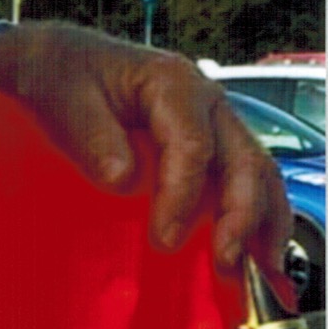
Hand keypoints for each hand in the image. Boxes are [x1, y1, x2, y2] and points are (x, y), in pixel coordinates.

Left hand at [0, 23, 291, 272]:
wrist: (63, 61)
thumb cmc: (64, 76)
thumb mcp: (65, 98)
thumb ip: (93, 135)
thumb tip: (122, 178)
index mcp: (173, 83)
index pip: (193, 145)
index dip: (182, 196)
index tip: (164, 239)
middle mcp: (207, 100)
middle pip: (244, 160)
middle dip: (240, 215)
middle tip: (223, 261)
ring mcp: (215, 122)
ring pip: (258, 171)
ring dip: (265, 221)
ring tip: (261, 267)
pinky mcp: (212, 144)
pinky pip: (247, 179)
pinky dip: (259, 215)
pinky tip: (258, 253)